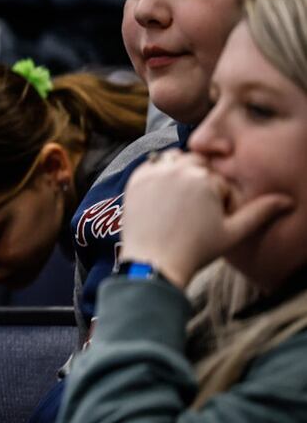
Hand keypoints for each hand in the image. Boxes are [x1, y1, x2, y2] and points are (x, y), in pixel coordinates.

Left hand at [121, 150, 291, 286]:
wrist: (154, 261)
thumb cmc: (196, 249)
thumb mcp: (233, 232)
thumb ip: (260, 212)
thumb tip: (288, 201)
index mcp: (204, 178)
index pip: (219, 181)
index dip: (221, 201)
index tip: (212, 221)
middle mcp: (177, 168)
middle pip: (198, 166)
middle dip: (201, 183)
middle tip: (195, 212)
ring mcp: (153, 172)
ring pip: (175, 161)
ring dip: (181, 173)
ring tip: (180, 203)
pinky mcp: (135, 179)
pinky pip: (152, 166)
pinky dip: (159, 176)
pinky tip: (162, 200)